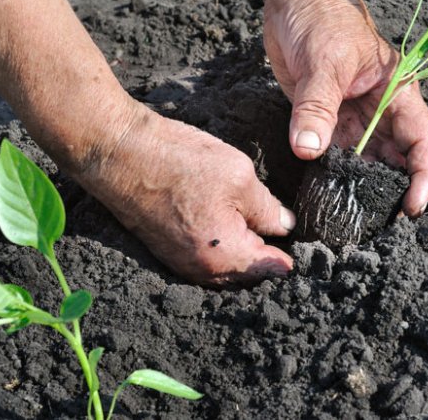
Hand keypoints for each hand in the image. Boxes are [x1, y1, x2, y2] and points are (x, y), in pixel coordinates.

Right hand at [76, 107, 294, 285]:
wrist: (118, 152)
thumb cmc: (178, 161)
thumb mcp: (239, 176)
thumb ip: (268, 208)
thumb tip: (286, 226)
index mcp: (226, 256)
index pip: (273, 269)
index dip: (293, 255)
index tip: (309, 244)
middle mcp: (202, 270)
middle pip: (250, 274)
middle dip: (270, 256)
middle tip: (288, 230)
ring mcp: (182, 263)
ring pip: (228, 267)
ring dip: (246, 251)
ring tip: (261, 224)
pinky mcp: (169, 250)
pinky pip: (207, 258)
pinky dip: (224, 246)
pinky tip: (232, 221)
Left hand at [261, 0, 427, 215]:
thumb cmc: (321, 15)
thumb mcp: (324, 60)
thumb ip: (316, 107)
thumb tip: (308, 150)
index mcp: (398, 91)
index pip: (422, 141)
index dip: (424, 177)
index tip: (412, 208)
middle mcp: (380, 109)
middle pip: (397, 159)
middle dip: (392, 191)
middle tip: (377, 225)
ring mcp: (353, 115)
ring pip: (366, 161)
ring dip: (360, 187)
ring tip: (352, 218)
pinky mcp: (326, 117)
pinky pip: (334, 153)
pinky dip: (332, 174)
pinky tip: (325, 195)